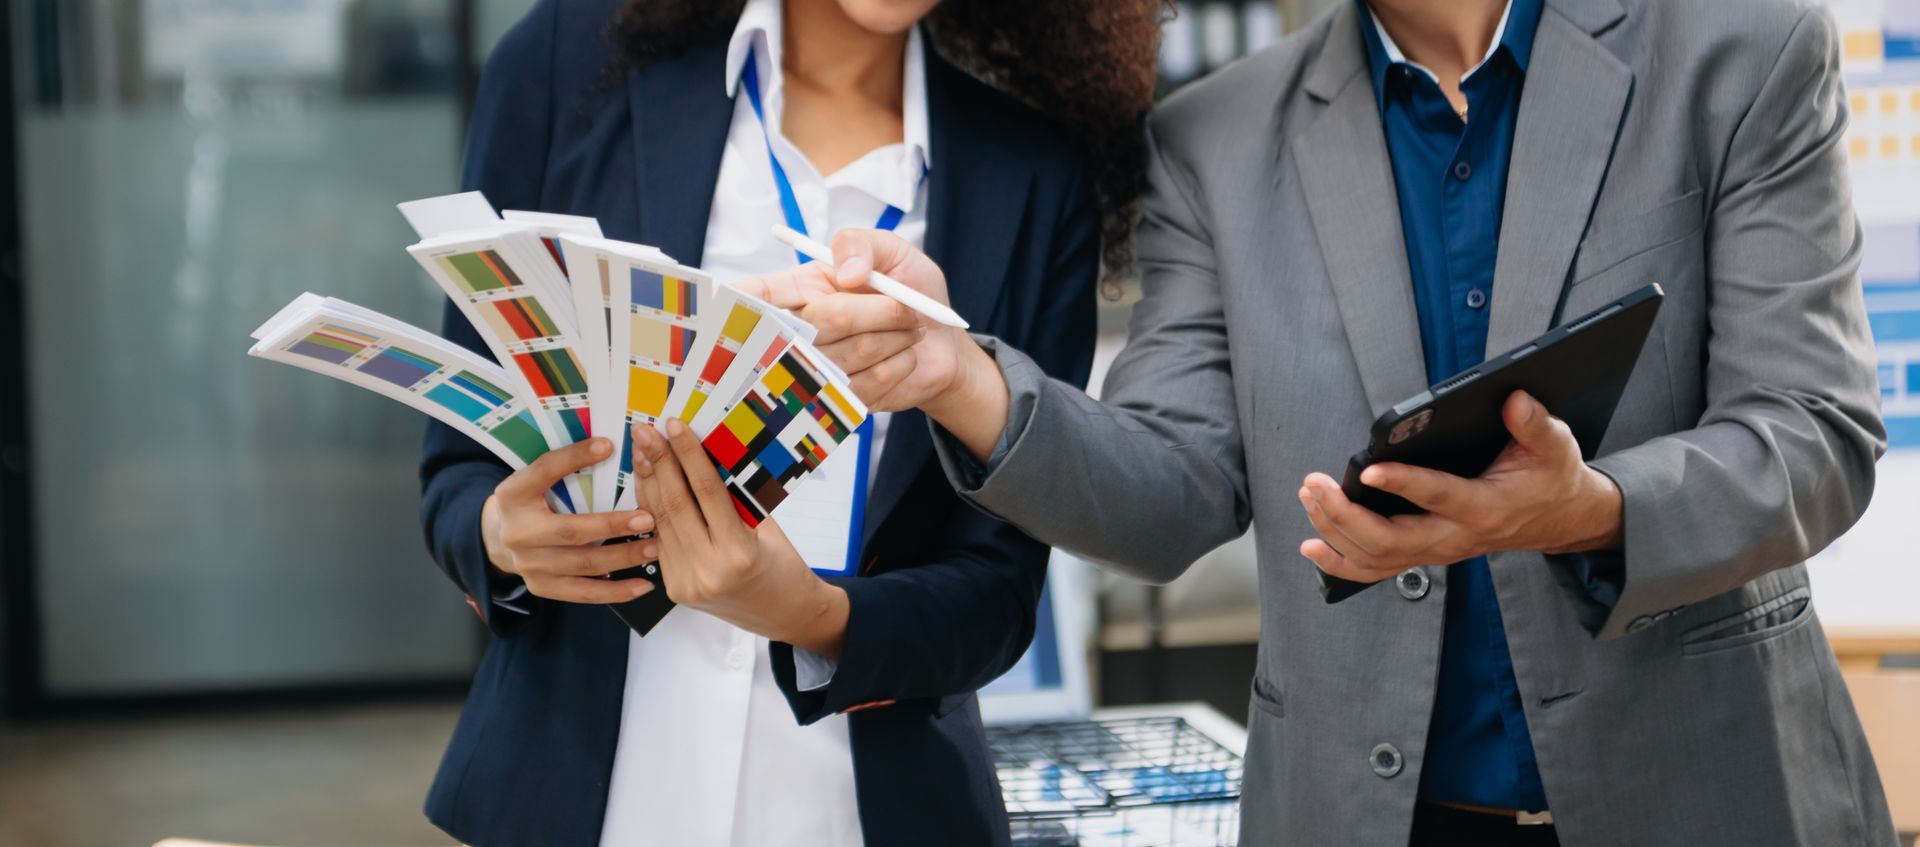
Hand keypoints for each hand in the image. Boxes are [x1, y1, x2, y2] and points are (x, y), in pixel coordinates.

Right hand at [481, 437, 657, 603]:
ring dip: (623, 557)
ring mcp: (529, 565)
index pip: (545, 470)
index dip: (574, 457)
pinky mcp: (542, 587)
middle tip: (648, 519)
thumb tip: (610, 445)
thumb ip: (564, 465)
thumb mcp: (535, 479)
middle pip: (570, 530)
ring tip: (654, 548)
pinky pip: (584, 593)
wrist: (497, 538)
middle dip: (612, 526)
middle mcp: (517, 532)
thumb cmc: (531, 501)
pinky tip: (643, 585)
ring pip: (583, 564)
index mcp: (514, 494)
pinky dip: (616, 591)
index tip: (609, 446)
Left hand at [630, 421, 849, 657]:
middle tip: (644, 431)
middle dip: (658, 463)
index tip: (674, 427)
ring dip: (649, 483)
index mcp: (739, 552)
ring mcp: (687, 583)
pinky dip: (651, 510)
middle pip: (676, 505)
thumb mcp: (766, 526)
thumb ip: (735, 497)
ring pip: (661, 522)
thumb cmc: (782, 564)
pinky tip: (647, 485)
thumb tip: (703, 454)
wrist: (783, 614)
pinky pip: (659, 541)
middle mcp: (708, 571)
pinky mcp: (675, 589)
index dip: (689, 456)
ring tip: (641, 452)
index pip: (707, 492)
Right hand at [733, 229, 1009, 458]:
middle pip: (819, 322)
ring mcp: (820, 367)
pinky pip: (867, 383)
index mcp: (801, 287)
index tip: (729, 296)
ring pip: (847, 354)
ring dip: (894, 337)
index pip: (755, 295)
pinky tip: (905, 355)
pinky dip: (899, 364)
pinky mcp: (843, 399)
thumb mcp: (894, 251)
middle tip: (906, 306)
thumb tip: (846, 272)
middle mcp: (803, 329)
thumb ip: (862, 243)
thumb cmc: (912, 290)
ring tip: (909, 329)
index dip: (738, 299)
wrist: (943, 341)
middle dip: (874, 312)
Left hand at [1297, 391, 1623, 583]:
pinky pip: (1377, 570)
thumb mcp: (1555, 445)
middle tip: (1314, 484)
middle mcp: (1456, 537)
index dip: (1403, 484)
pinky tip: (1312, 546)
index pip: (1438, 496)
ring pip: (1377, 557)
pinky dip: (1340, 562)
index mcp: (1486, 507)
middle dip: (1345, 515)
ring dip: (1335, 531)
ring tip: (1309, 496)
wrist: (1560, 518)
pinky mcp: (1426, 555)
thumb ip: (1535, 424)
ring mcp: (1438, 551)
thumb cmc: (1550, 477)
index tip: (1368, 469)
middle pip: (1391, 540)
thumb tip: (1513, 399)